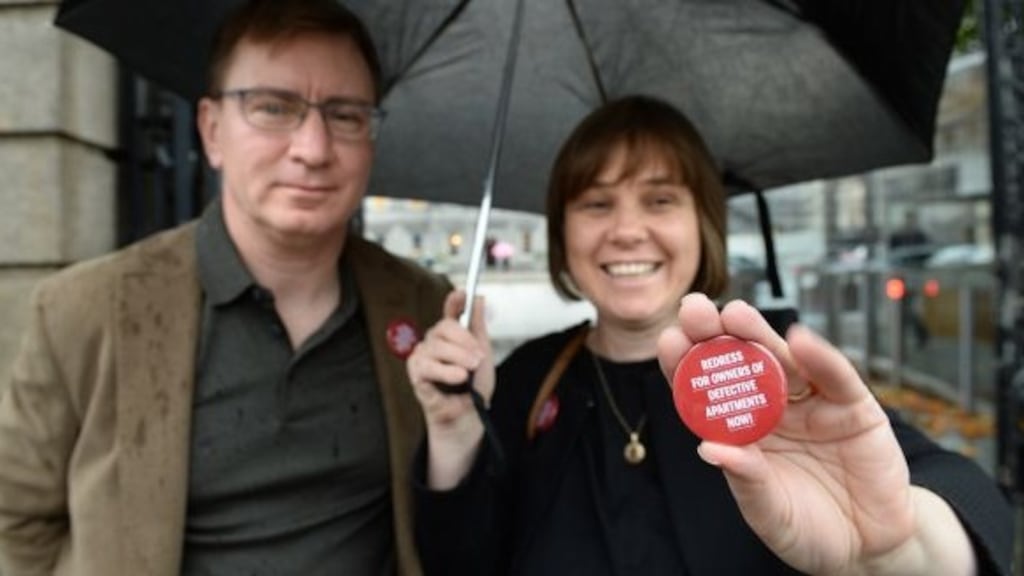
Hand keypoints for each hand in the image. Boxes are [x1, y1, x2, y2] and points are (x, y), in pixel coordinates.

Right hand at [407, 290, 494, 488]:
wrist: (470, 417)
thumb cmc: (474, 388)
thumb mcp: (482, 354)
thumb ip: (478, 326)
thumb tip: (478, 297)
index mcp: (451, 336)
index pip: (449, 312)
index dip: (454, 301)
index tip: (463, 293)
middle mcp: (434, 343)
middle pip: (443, 327)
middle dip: (464, 341)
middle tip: (478, 358)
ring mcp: (422, 358)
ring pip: (435, 346)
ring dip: (457, 358)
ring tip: (468, 372)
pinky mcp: (416, 376)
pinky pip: (426, 366)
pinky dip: (445, 371)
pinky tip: (458, 378)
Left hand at [656, 294, 974, 575]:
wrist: (868, 547)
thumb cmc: (810, 529)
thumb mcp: (770, 512)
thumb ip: (746, 480)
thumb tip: (709, 449)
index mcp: (744, 430)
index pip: (708, 391)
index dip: (688, 365)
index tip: (669, 342)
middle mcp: (775, 408)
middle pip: (742, 363)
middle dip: (717, 333)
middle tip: (695, 310)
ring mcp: (814, 404)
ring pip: (784, 360)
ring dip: (759, 334)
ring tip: (736, 315)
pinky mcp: (854, 407)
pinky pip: (837, 378)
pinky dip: (821, 358)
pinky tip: (799, 340)